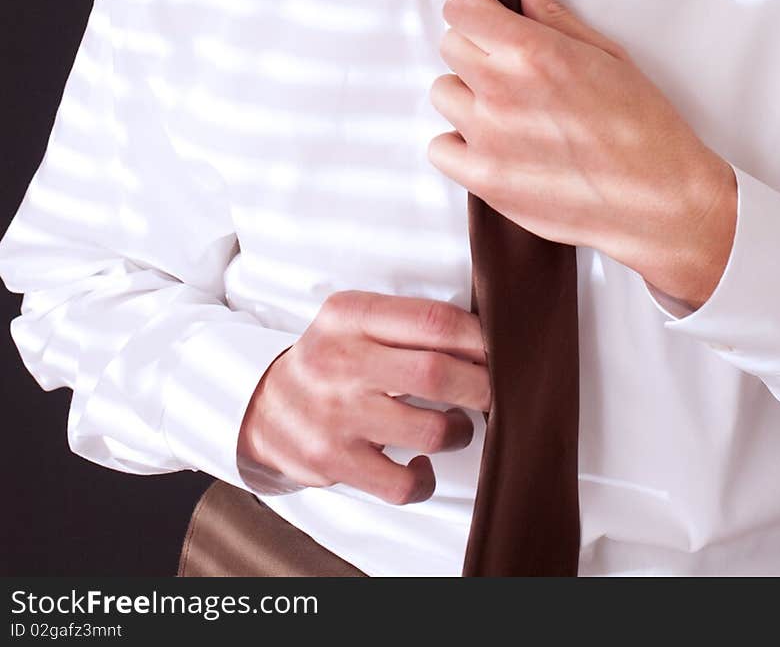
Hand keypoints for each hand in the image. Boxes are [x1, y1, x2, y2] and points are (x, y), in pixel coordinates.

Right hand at [237, 290, 489, 503]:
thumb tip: (486, 337)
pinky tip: (422, 462)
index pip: (433, 320)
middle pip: (437, 374)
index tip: (498, 350)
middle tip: (493, 391)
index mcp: (349, 315)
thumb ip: (407, 321)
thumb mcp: (353, 319)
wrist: (264, 405)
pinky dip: (425, 478)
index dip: (479, 338)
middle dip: (482, 386)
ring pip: (430, 429)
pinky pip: (403, 483)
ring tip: (457, 425)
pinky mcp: (334, 461)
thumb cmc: (329, 359)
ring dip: (460, 431)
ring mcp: (336, 414)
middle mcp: (340, 361)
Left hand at [428, 0, 736, 306]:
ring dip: (469, 98)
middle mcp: (502, 90)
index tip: (491, 21)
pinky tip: (495, 147)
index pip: (459, 8)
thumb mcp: (604, 54)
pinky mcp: (484, 180)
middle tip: (512, 71)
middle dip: (477, 51)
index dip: (476, 11)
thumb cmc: (643, 127)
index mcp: (533, 52)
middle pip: (450, 47)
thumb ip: (552, 12)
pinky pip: (439, 148)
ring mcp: (488, 138)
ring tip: (510, 113)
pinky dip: (460, 147)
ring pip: (444, 94)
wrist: (661, 200)